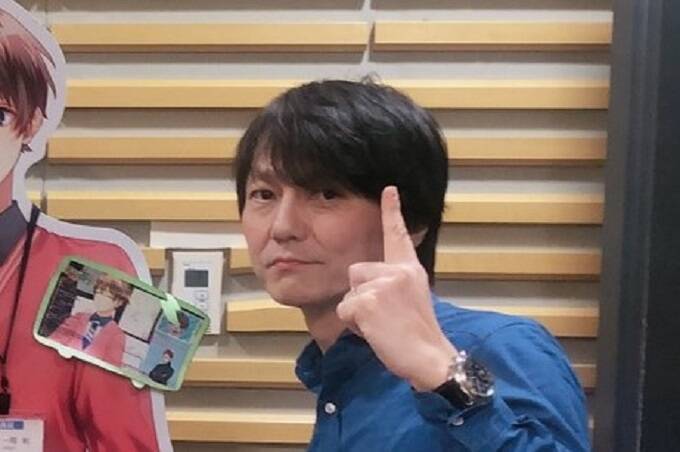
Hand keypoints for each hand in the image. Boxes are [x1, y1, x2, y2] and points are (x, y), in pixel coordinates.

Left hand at [336, 186, 456, 390]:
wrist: (429, 357)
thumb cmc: (417, 335)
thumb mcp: (412, 298)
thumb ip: (394, 282)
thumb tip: (369, 282)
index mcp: (409, 269)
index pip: (398, 235)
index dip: (392, 211)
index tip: (389, 188)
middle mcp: (397, 271)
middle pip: (356, 271)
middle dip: (360, 294)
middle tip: (384, 316)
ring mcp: (382, 284)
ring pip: (349, 292)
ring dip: (357, 312)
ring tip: (381, 325)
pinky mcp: (367, 301)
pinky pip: (345, 310)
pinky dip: (354, 326)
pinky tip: (376, 332)